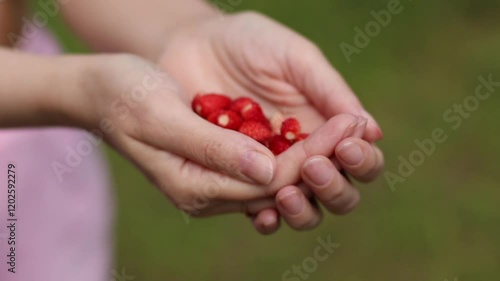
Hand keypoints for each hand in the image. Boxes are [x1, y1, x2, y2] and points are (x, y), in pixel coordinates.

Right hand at [70, 55, 366, 221]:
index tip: (349, 122)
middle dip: (322, 158)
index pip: (269, 182)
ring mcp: (218, 177)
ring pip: (281, 177)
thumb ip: (212, 148)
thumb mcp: (162, 117)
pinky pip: (268, 162)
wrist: (102, 88)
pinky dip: (295, 146)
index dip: (312, 155)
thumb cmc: (124, 96)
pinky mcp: (222, 159)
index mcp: (195, 188)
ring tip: (349, 127)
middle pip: (282, 185)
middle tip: (355, 124)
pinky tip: (320, 129)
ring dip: (315, 154)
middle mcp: (211, 192)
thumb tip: (268, 173)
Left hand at [158, 12, 383, 232]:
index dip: (362, 160)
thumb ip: (330, 91)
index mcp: (327, 128)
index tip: (346, 146)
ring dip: (303, 210)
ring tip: (286, 192)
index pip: (360, 159)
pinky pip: (259, 211)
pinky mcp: (239, 181)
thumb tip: (373, 131)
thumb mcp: (294, 58)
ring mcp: (273, 172)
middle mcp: (306, 156)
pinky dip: (267, 219)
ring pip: (305, 211)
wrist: (193, 47)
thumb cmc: (250, 45)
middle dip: (333, 186)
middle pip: (339, 193)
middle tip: (313, 165)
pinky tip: (262, 214)